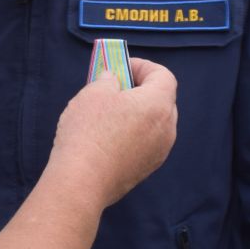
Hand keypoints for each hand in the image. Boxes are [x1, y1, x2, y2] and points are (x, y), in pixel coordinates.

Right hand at [47, 57, 177, 207]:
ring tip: (108, 112)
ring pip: (154, 123)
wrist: (82, 182)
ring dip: (136, 113)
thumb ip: (108, 80)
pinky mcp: (147, 168)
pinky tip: (108, 137)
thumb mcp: (94, 93)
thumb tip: (113, 81)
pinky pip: (146, 142)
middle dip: (140, 89)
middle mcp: (167, 129)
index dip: (143, 66)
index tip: (122, 67)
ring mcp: (159, 152)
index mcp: (158, 105)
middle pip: (161, 100)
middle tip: (115, 86)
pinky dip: (133, 133)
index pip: (163, 76)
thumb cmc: (88, 133)